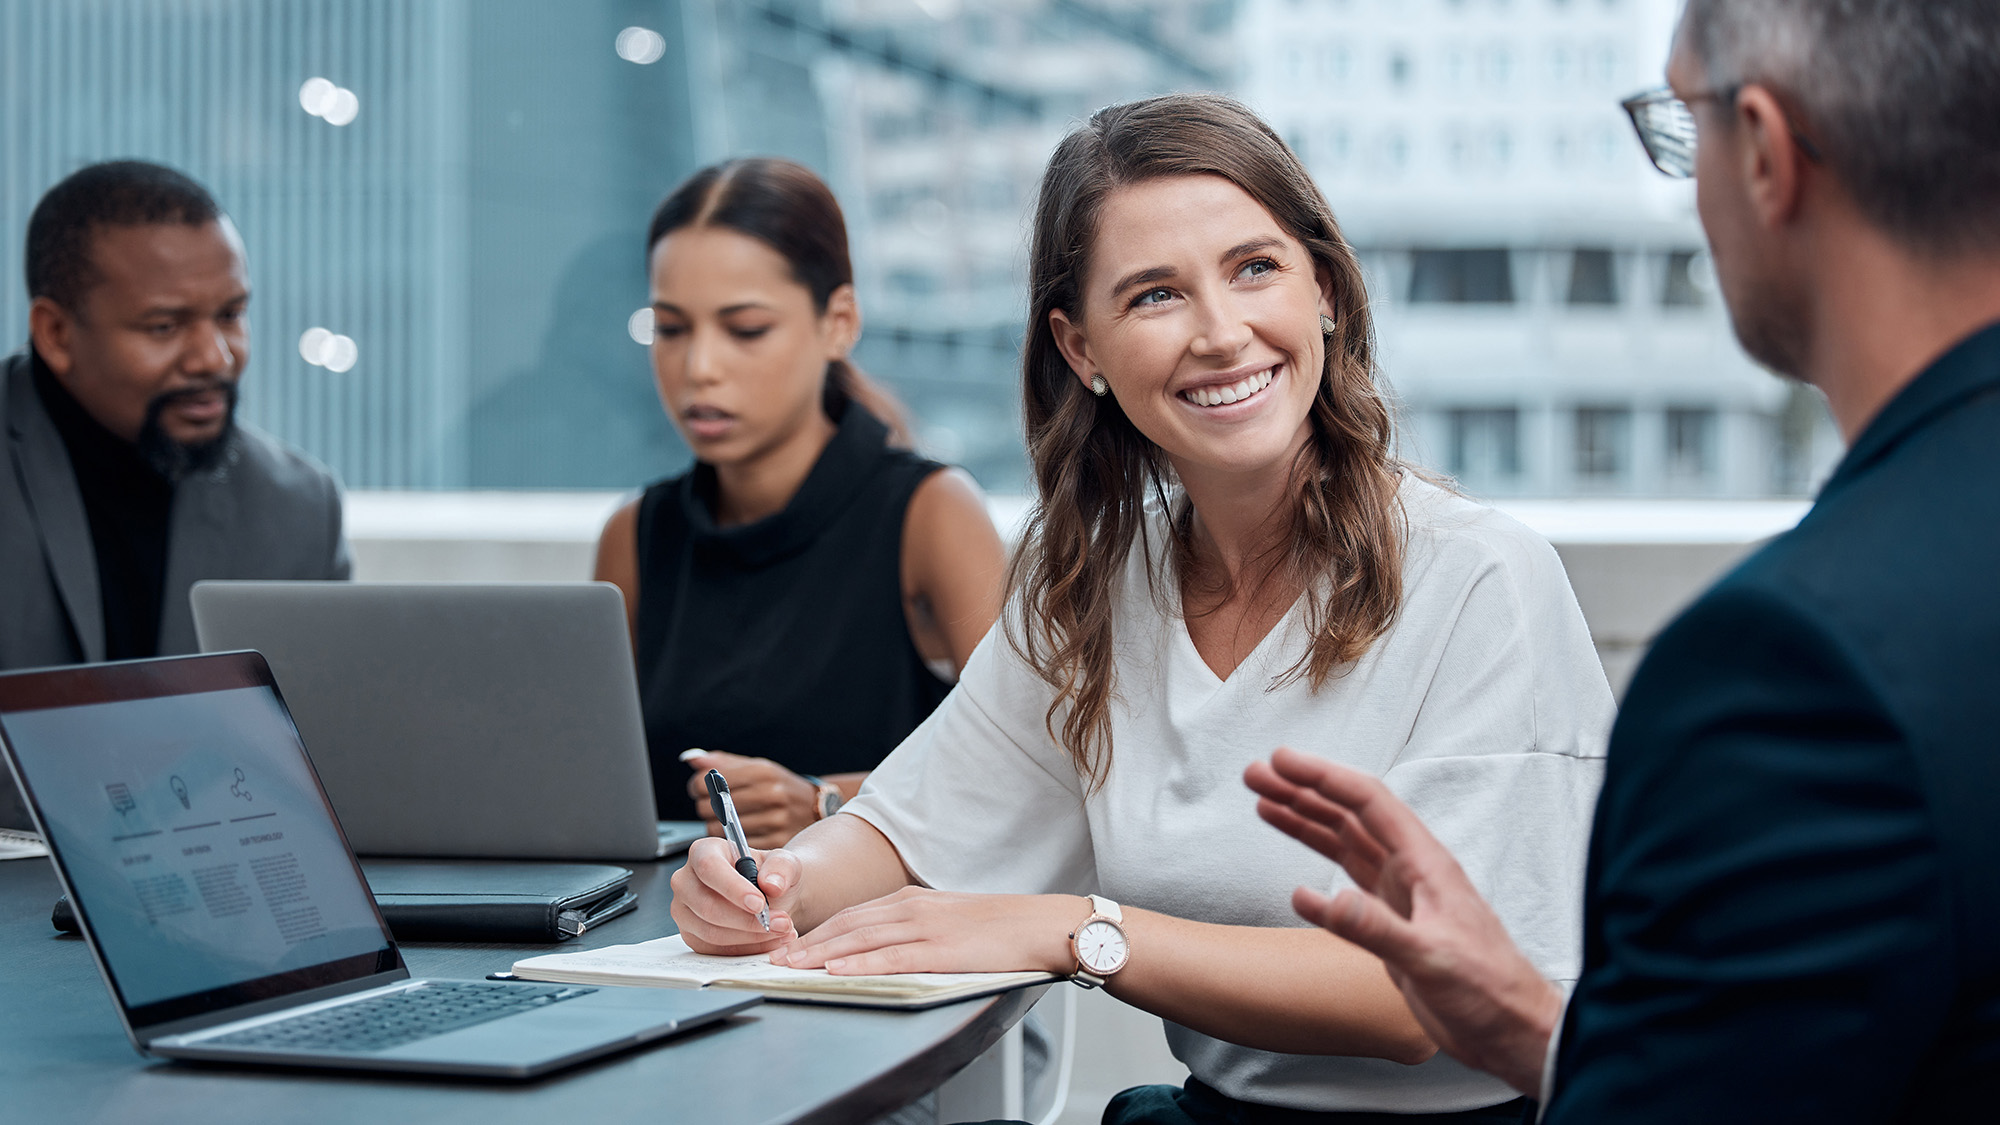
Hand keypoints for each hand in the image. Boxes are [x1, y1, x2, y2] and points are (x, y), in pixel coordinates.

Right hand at [668, 836, 802, 954]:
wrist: (771, 897)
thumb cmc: (770, 876)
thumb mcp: (784, 863)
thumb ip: (781, 868)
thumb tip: (772, 884)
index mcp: (703, 852)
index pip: (709, 868)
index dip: (733, 888)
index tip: (759, 904)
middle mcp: (686, 880)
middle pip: (708, 906)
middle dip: (748, 920)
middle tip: (781, 922)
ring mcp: (685, 911)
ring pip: (711, 932)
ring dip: (751, 937)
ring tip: (781, 931)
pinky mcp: (692, 936)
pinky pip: (715, 950)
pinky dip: (746, 949)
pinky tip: (769, 941)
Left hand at [683, 751, 817, 848]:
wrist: (814, 807)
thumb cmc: (778, 785)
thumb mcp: (756, 767)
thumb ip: (722, 763)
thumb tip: (691, 759)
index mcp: (762, 772)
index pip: (706, 783)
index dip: (698, 787)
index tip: (701, 789)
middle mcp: (771, 794)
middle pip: (709, 808)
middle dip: (707, 807)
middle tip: (715, 807)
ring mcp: (775, 820)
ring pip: (719, 831)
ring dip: (717, 827)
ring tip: (729, 821)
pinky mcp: (775, 843)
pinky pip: (735, 848)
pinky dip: (731, 844)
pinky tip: (739, 835)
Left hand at [772, 886, 1082, 976]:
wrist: (1040, 924)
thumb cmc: (999, 927)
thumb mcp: (948, 919)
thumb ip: (915, 927)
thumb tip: (883, 945)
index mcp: (912, 900)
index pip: (852, 914)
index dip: (818, 930)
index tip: (792, 944)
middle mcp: (912, 908)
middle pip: (847, 924)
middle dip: (808, 941)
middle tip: (775, 956)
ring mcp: (925, 928)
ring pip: (860, 939)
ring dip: (821, 953)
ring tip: (792, 966)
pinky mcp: (940, 950)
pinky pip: (890, 957)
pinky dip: (858, 963)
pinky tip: (837, 970)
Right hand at [1244, 747, 1561, 1095]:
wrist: (1511, 1029)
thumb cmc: (1490, 989)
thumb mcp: (1430, 958)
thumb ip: (1374, 928)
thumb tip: (1319, 899)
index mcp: (1425, 864)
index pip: (1367, 803)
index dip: (1323, 777)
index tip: (1283, 762)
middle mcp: (1411, 870)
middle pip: (1349, 815)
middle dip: (1302, 790)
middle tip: (1258, 773)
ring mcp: (1401, 894)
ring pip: (1344, 842)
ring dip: (1305, 820)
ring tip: (1264, 800)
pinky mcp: (1392, 922)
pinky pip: (1348, 879)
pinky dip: (1317, 867)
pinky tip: (1293, 872)